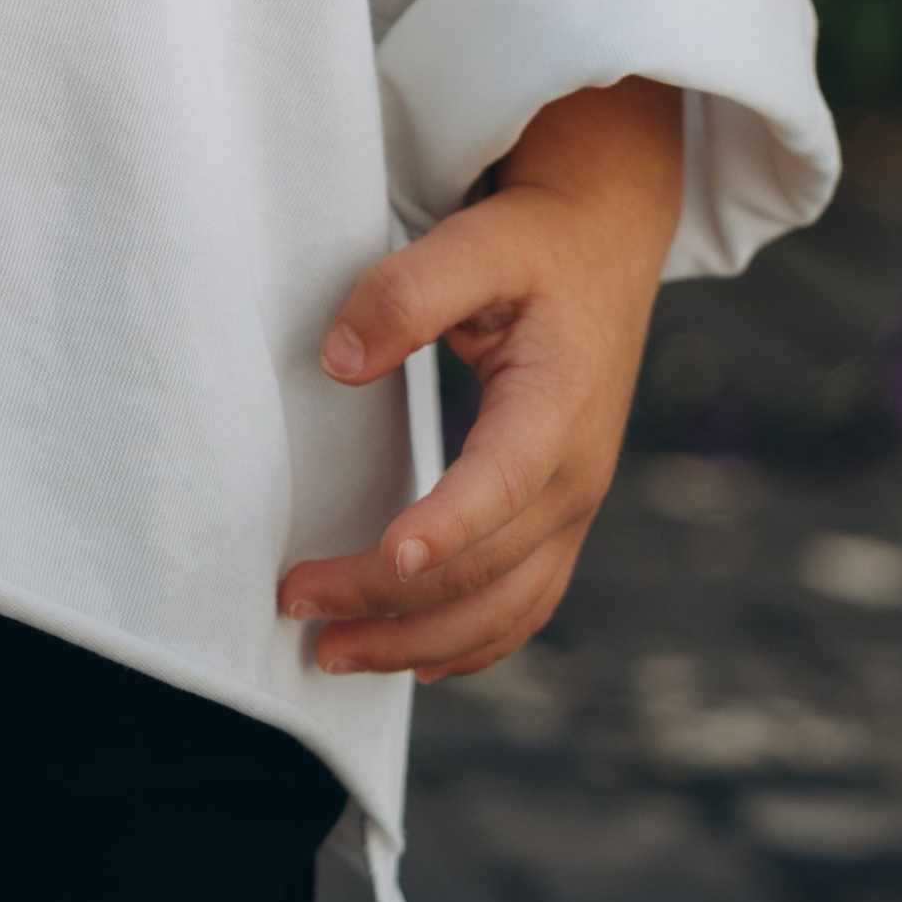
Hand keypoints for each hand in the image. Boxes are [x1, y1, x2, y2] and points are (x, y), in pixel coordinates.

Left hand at [277, 77, 682, 682]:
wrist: (605, 249)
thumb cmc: (534, 244)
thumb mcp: (475, 241)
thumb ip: (407, 291)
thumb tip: (339, 360)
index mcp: (557, 407)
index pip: (500, 484)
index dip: (446, 527)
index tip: (385, 559)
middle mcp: (576, 475)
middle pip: (488, 568)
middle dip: (391, 599)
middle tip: (295, 603)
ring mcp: (574, 506)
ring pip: (506, 608)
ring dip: (421, 642)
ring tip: (332, 654)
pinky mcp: (560, 515)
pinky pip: (524, 603)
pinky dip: (472, 644)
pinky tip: (414, 659)